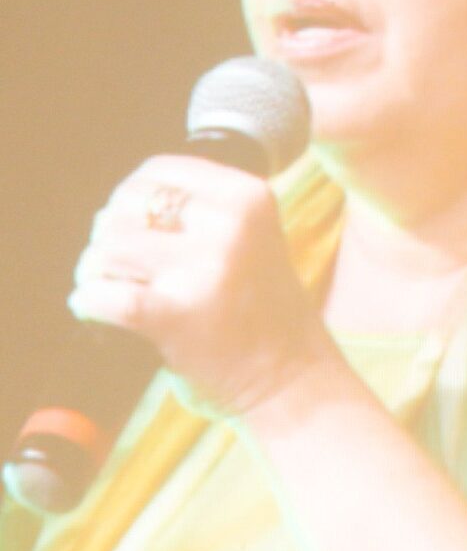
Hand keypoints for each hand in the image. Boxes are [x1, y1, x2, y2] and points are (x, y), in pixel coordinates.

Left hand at [69, 154, 339, 417]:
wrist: (292, 381)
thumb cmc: (264, 314)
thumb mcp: (253, 240)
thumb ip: (204, 212)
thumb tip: (121, 205)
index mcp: (249, 198)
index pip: (158, 170)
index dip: (133, 197)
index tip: (137, 228)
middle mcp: (229, 228)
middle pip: (125, 206)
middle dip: (111, 236)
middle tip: (126, 268)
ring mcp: (204, 271)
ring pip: (106, 249)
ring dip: (96, 272)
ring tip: (116, 292)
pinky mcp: (177, 316)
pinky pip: (104, 296)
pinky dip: (89, 304)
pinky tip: (96, 312)